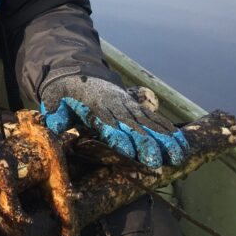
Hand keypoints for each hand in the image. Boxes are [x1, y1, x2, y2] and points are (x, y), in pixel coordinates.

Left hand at [40, 75, 188, 167]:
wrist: (79, 73)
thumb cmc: (66, 94)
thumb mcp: (55, 99)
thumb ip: (56, 112)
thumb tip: (54, 124)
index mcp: (94, 106)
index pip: (107, 123)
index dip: (118, 137)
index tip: (127, 151)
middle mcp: (115, 106)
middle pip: (132, 126)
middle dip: (145, 143)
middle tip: (155, 161)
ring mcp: (128, 106)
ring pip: (149, 123)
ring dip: (163, 139)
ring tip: (176, 157)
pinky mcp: (137, 107)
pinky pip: (155, 118)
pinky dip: (169, 131)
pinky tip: (181, 145)